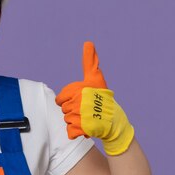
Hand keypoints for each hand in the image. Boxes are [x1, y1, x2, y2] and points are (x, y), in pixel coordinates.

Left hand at [55, 41, 133, 155]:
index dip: (67, 100)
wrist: (114, 120)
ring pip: (67, 120)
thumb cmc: (103, 97)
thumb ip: (90, 61)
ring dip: (75, 121)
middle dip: (73, 111)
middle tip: (86, 110)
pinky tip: (86, 128)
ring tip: (88, 118)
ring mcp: (79, 115)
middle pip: (63, 110)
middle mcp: (78, 101)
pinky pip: (70, 131)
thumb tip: (88, 42)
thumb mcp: (95, 77)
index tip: (81, 100)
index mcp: (78, 89)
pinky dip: (76, 132)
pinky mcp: (81, 128)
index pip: (60, 99)